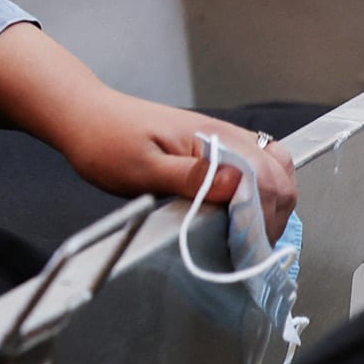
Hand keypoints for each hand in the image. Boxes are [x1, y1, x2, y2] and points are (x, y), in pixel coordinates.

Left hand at [52, 91, 297, 239]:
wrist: (83, 116)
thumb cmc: (104, 141)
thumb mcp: (141, 168)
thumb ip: (189, 177)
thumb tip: (236, 184)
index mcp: (214, 138)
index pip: (266, 179)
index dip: (264, 217)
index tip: (249, 247)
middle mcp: (226, 135)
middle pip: (279, 173)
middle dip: (275, 212)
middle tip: (253, 247)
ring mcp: (222, 139)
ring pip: (273, 168)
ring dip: (273, 201)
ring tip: (254, 233)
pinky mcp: (213, 147)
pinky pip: (254, 166)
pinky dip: (261, 189)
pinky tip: (245, 211)